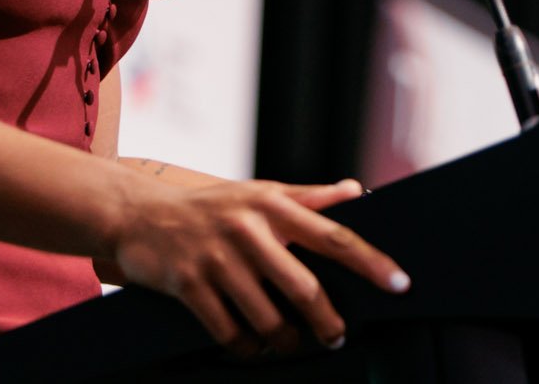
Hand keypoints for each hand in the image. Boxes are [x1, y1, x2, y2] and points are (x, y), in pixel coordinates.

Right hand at [107, 177, 407, 354]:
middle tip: (338, 336)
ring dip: (284, 340)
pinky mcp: (189, 284)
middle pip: (303, 287)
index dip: (370, 261)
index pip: (333, 235)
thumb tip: (357, 191)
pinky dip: (246, 347)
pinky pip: (228, 331)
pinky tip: (253, 347)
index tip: (399, 283)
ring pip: (267, 317)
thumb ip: (309, 197)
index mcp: (273, 205)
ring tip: (290, 343)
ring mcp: (217, 258)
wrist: (139, 213)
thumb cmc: (210, 207)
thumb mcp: (260, 193)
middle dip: (326, 321)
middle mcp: (248, 230)